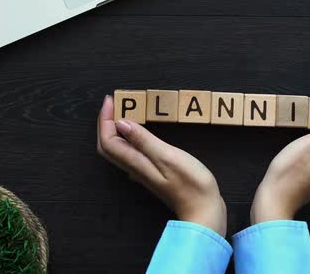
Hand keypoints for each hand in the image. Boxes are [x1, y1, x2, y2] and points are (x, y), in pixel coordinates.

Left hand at [97, 95, 226, 236]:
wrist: (204, 210)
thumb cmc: (190, 183)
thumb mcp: (167, 156)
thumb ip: (143, 140)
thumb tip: (120, 123)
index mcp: (135, 162)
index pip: (108, 140)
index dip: (105, 119)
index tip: (111, 99)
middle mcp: (134, 168)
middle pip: (108, 146)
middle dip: (106, 123)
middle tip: (113, 103)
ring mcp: (143, 173)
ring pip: (119, 150)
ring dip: (115, 130)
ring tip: (123, 112)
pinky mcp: (153, 174)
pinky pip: (131, 153)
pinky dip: (128, 138)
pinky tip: (137, 132)